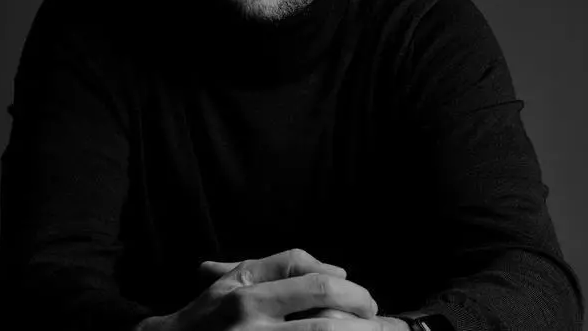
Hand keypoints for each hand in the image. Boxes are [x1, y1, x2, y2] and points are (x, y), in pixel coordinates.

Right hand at [201, 262, 362, 322]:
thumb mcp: (235, 280)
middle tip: (380, 320)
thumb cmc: (208, 315)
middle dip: (362, 311)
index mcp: (248, 292)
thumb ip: (281, 267)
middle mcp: (252, 320)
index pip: (312, 278)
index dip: (349, 288)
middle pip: (324, 308)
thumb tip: (336, 269)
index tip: (365, 300)